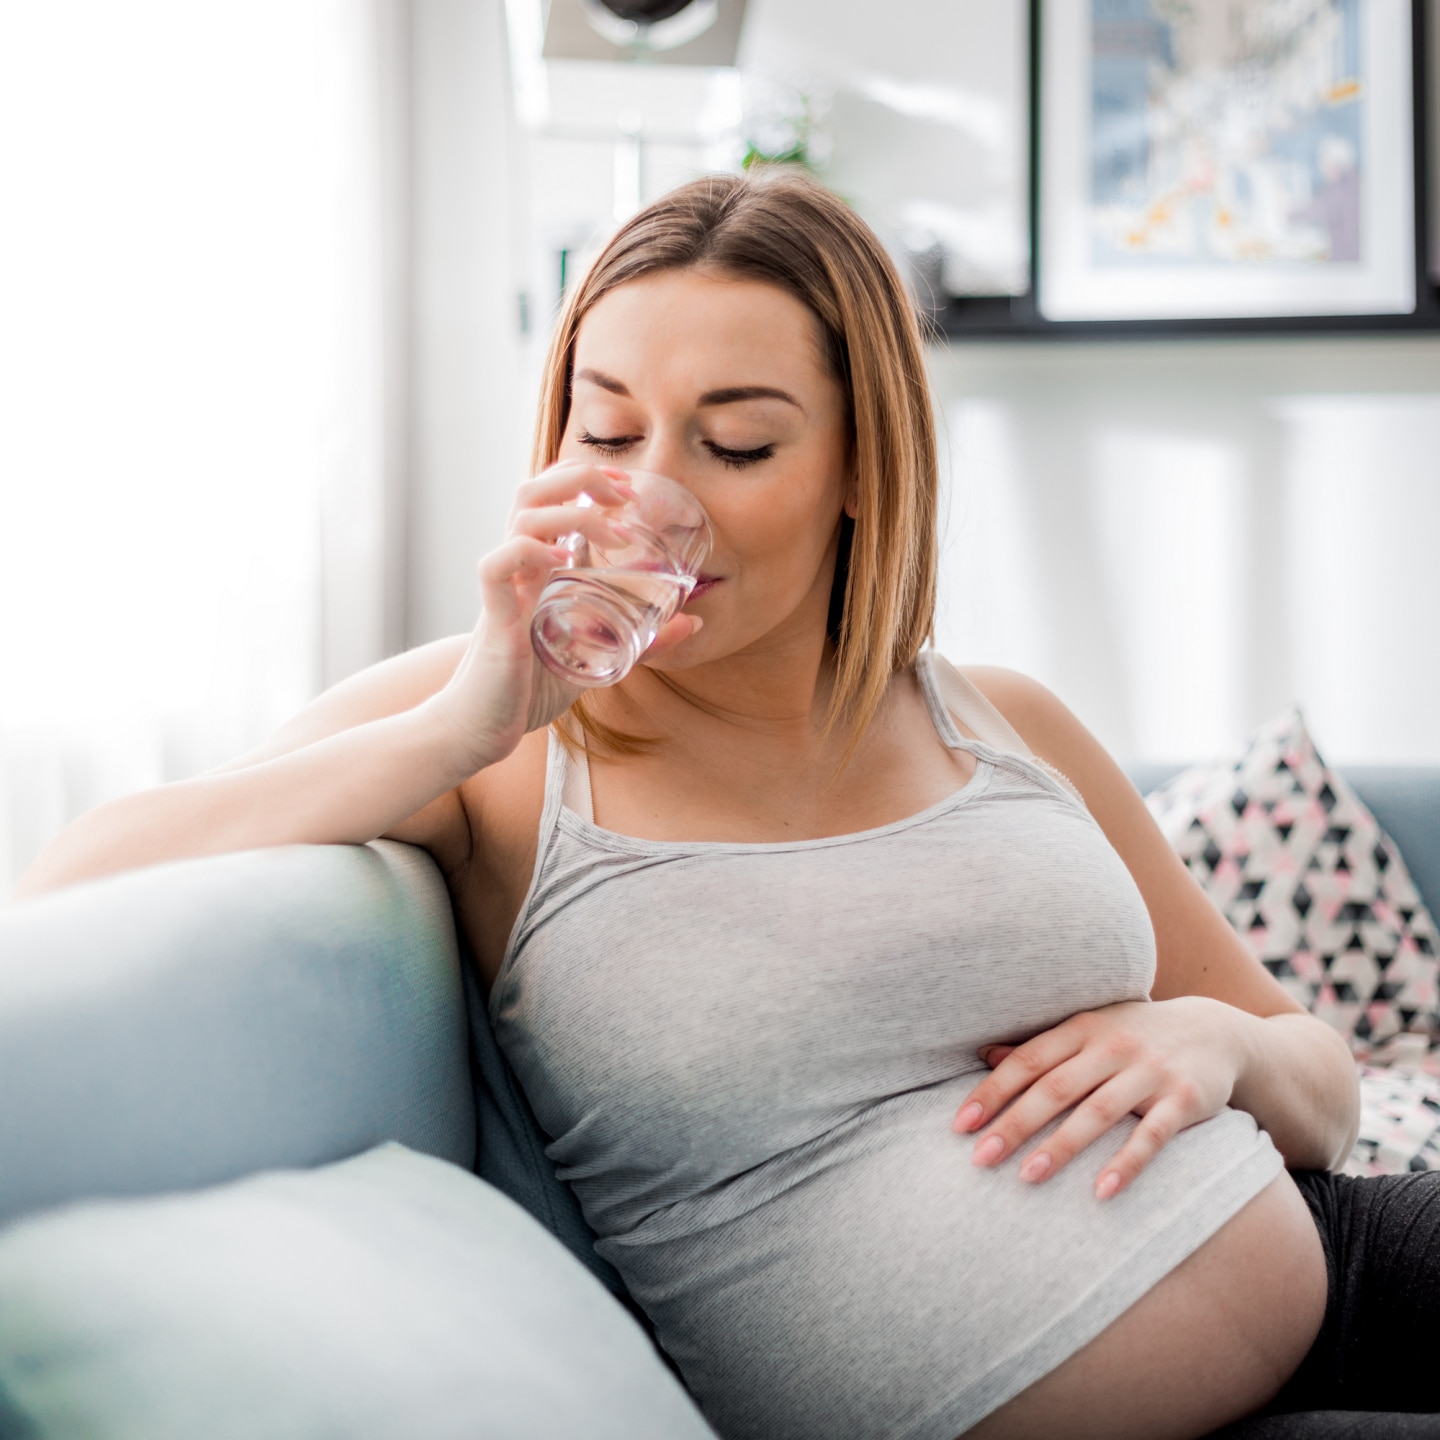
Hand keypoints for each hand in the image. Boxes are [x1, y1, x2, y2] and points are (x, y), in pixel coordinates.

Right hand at [430, 461, 702, 770]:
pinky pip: (498, 565)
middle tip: (622, 490)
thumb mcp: (597, 658)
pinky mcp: (494, 617)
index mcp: (539, 569)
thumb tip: (694, 623)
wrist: (481, 728)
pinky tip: (562, 561)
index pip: (550, 499)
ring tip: (613, 528)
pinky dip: (529, 552)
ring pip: (522, 519)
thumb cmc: (529, 689)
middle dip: (579, 477)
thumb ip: (641, 641)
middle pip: (533, 492)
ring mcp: (505, 589)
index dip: (584, 478)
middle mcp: (519, 569)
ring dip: (571, 512)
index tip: (626, 484)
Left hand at [952, 997, 1247, 1199]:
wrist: (1216, 1031)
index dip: (992, 1092)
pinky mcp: (1184, 1099)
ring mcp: (1149, 1072)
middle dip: (1015, 1124)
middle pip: (1055, 1088)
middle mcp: (1112, 1046)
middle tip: (980, 1159)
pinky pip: (1153, 1136)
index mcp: (1081, 1029)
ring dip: (1061, 1146)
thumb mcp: (1088, 1029)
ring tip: (1026, 1178)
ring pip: (1098, 1112)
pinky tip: (1101, 1192)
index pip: (1027, 1061)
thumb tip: (983, 1054)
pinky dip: (1127, 1163)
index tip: (960, 1124)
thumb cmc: (1135, 1034)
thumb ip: (1041, 1046)